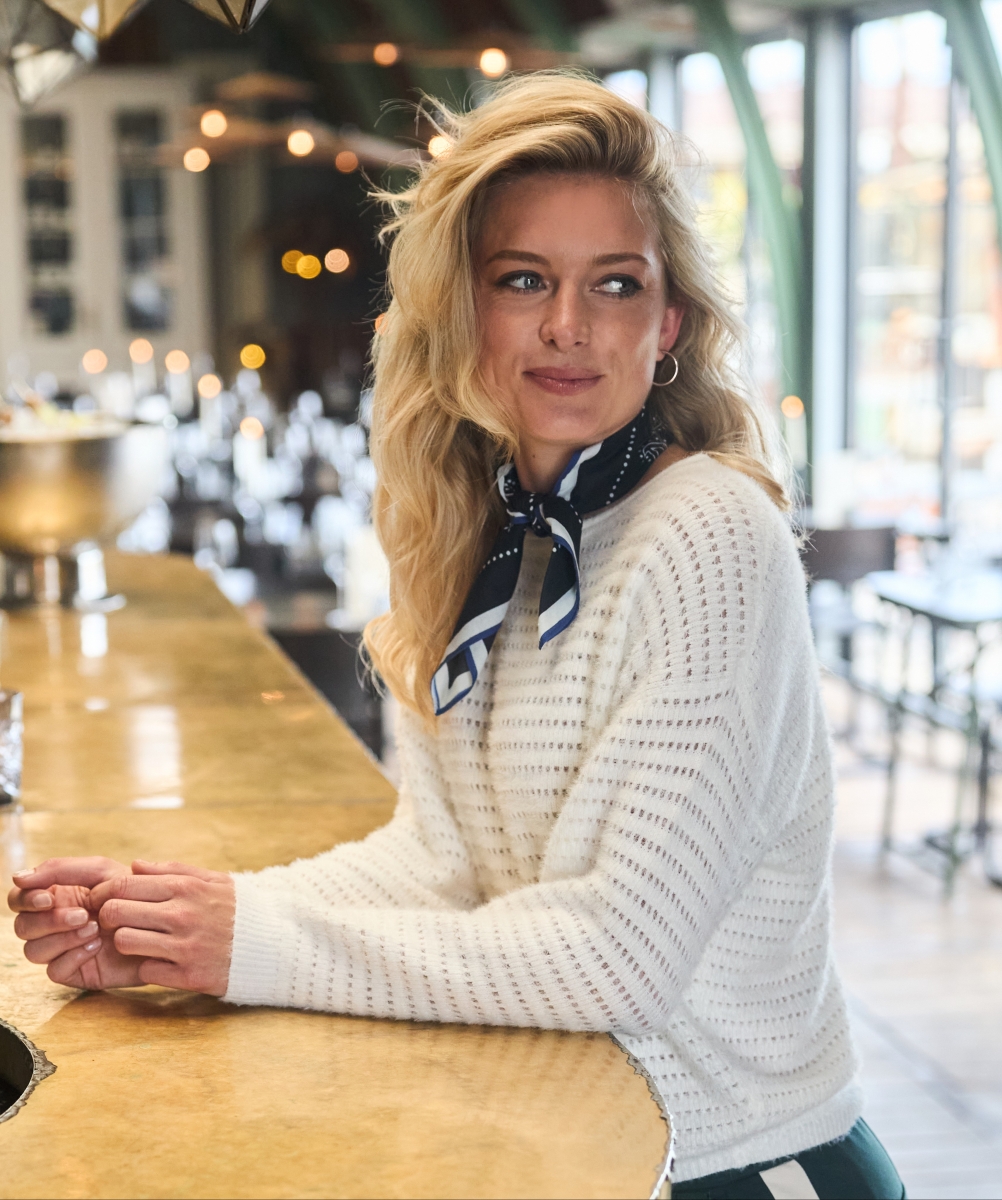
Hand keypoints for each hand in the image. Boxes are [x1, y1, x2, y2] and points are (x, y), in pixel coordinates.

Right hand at [8, 857, 143, 988]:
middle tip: (82, 915)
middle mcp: (53, 924)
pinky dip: (72, 956)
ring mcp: (63, 949)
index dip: (26, 899)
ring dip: (61, 938)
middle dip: (48, 921)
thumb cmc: (133, 892)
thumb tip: (18, 876)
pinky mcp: (76, 971)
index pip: (19, 899)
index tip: (48, 898)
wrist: (161, 921)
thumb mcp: (100, 871)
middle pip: (23, 927)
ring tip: (94, 928)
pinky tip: (97, 945)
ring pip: (34, 950)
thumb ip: (60, 869)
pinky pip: (54, 970)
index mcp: (56, 897)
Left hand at [90, 860, 235, 996]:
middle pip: (116, 912)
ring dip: (126, 943)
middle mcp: (182, 915)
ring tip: (138, 942)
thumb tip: (135, 865)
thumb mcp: (213, 880)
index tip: (102, 900)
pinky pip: (146, 971)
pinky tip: (160, 962)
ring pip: (124, 942)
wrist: (274, 945)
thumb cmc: (237, 909)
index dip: (104, 892)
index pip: (124, 885)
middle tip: (114, 922)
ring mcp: (185, 947)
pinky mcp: (189, 976)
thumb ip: (173, 870)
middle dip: (108, 917)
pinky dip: (149, 967)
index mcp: (186, 888)